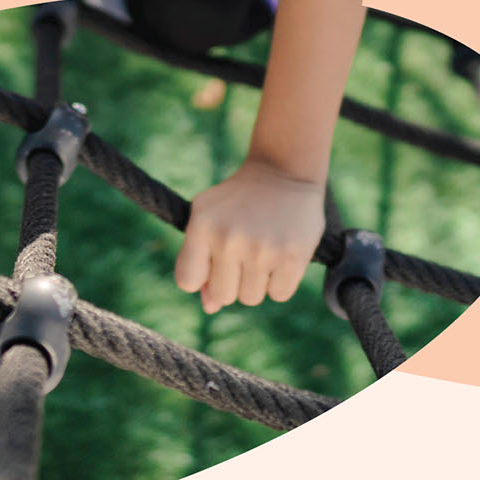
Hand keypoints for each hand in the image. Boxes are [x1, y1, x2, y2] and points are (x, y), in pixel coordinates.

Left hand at [174, 157, 325, 314]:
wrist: (284, 171)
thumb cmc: (239, 201)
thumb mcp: (209, 218)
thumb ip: (199, 261)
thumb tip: (210, 307)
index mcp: (202, 225)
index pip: (187, 281)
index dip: (202, 276)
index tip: (214, 260)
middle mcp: (229, 237)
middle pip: (223, 295)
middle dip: (233, 280)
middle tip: (245, 250)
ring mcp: (262, 247)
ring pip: (251, 298)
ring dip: (258, 281)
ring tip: (264, 249)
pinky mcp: (292, 255)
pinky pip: (280, 294)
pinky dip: (281, 281)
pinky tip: (282, 254)